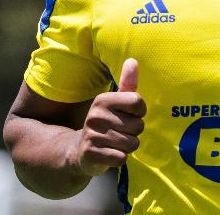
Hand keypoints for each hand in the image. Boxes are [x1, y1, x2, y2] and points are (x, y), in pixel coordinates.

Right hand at [74, 58, 145, 175]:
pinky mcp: (91, 155)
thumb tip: (132, 60)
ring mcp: (92, 136)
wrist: (80, 150)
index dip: (139, 112)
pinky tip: (110, 154)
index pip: (138, 102)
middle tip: (120, 132)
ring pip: (132, 143)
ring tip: (115, 143)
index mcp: (103, 100)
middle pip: (138, 126)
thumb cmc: (106, 123)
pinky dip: (120, 158)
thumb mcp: (115, 102)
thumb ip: (127, 83)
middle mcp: (95, 116)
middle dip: (134, 132)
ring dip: (128, 146)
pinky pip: (121, 158)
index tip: (129, 115)